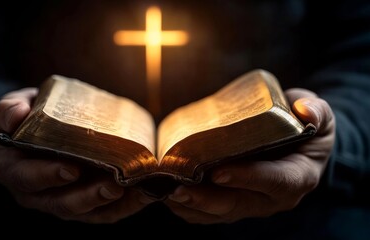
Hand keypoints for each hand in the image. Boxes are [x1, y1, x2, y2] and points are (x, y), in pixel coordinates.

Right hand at [0, 88, 153, 222]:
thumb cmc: (21, 120)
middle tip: (113, 186)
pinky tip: (146, 194)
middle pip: (61, 204)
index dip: (48, 176)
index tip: (71, 169)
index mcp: (13, 171)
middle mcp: (36, 194)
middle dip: (88, 197)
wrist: (34, 132)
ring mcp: (61, 201)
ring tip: (138, 192)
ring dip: (114, 205)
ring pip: (87, 212)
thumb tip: (16, 116)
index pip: (27, 178)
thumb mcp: (8, 110)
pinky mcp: (83, 203)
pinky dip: (126, 206)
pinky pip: (104, 212)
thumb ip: (8, 110)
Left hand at [165, 88, 335, 223]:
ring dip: (190, 205)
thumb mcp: (320, 115)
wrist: (298, 145)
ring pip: (219, 213)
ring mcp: (252, 204)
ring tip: (165, 192)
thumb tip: (305, 111)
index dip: (248, 178)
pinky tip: (167, 193)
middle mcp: (273, 198)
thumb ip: (316, 110)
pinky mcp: (235, 203)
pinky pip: (209, 213)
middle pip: (238, 204)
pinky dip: (188, 207)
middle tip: (178, 189)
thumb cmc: (306, 128)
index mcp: (297, 177)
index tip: (218, 172)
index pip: (275, 181)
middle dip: (206, 199)